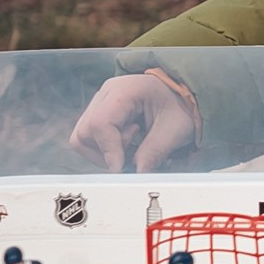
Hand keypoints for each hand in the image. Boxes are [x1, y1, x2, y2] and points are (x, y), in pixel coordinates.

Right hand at [71, 72, 198, 170]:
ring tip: (133, 147)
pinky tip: (127, 145)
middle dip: (106, 152)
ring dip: (105, 153)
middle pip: (85, 132)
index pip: (100, 123)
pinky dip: (105, 150)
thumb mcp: (176, 129)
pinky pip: (89, 139)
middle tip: (134, 153)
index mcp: (125, 90)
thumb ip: (155, 151)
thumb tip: (137, 174)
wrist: (181, 96)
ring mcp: (100, 103)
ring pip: (82, 138)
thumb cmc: (181, 107)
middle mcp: (106, 93)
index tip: (121, 168)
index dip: (108, 150)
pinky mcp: (100, 114)